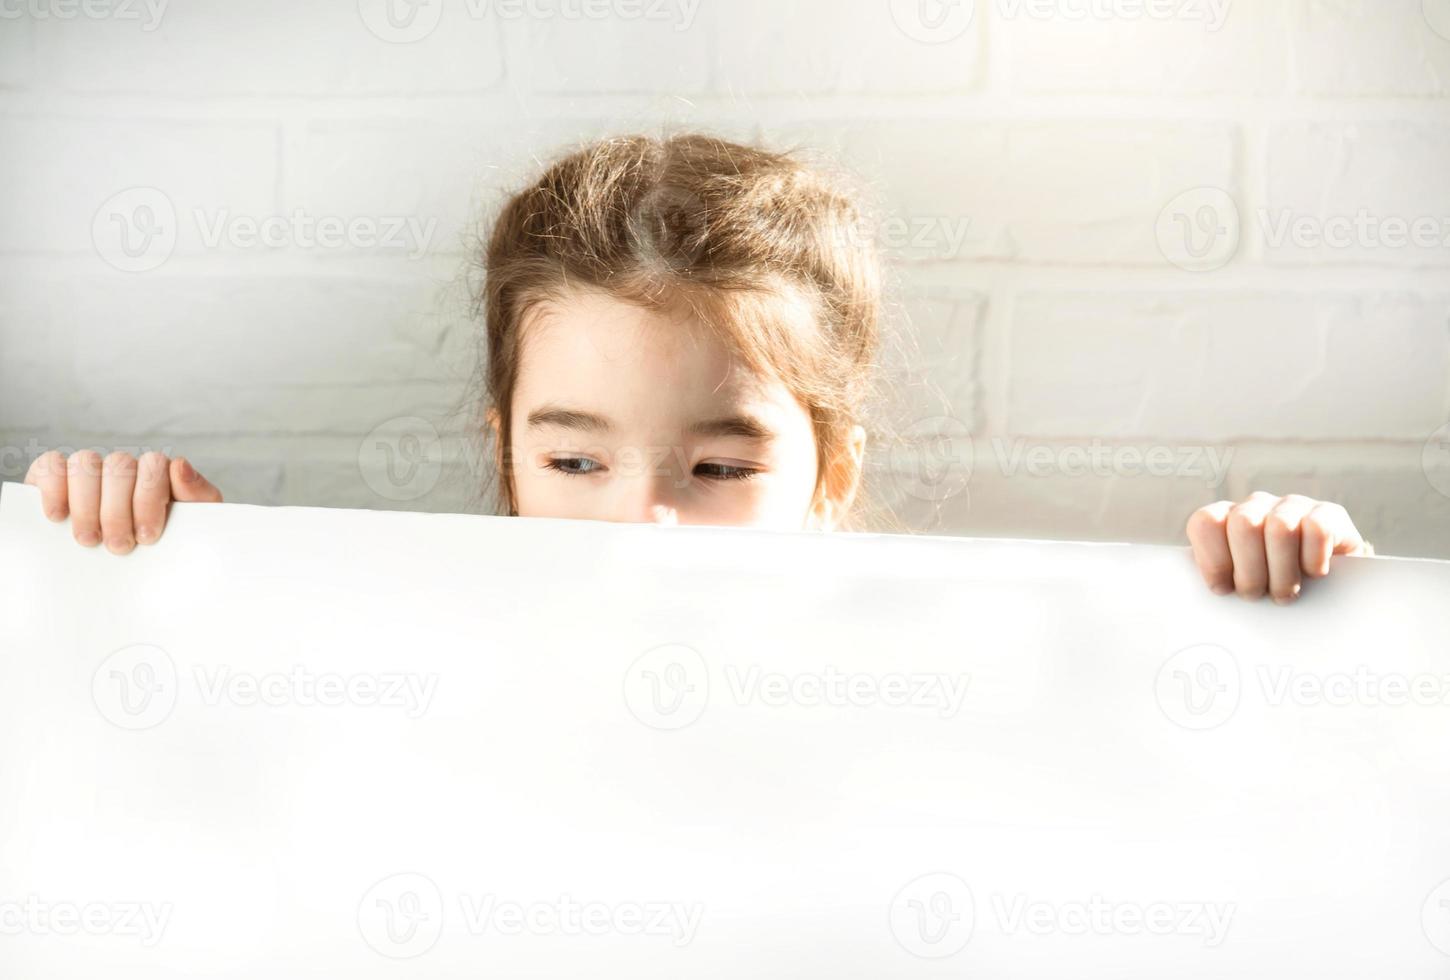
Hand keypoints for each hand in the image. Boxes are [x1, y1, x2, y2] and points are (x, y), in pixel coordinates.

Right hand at [24, 450, 222, 553]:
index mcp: (158, 474)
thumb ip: (197, 495)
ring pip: (84, 462)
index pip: (154, 464)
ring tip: (90, 540)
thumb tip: (179, 466)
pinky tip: (57, 516)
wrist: (147, 575)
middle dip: (118, 511)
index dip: (148, 498)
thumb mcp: (193, 526)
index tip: (146, 537)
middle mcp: (123, 468)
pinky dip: (53, 487)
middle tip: (119, 547)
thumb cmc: (168, 546)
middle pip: (118, 466)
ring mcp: (89, 471)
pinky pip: (50, 465)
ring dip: (86, 503)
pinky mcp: (55, 479)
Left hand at [1185, 492, 1372, 603]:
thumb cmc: (1267, 589)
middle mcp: (1256, 505)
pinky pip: (1317, 530)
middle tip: (1258, 595)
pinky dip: (1313, 561)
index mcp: (1224, 518)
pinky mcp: (1329, 514)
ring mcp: (1293, 505)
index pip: (1205, 523)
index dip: (1214, 560)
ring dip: (1282, 574)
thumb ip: (1214, 580)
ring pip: (1281, 529)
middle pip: (1244, 525)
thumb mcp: (1234, 584)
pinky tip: (1313, 574)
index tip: (1224, 589)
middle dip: (1250, 572)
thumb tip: (1198, 590)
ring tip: (1284, 593)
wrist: (1326, 591)